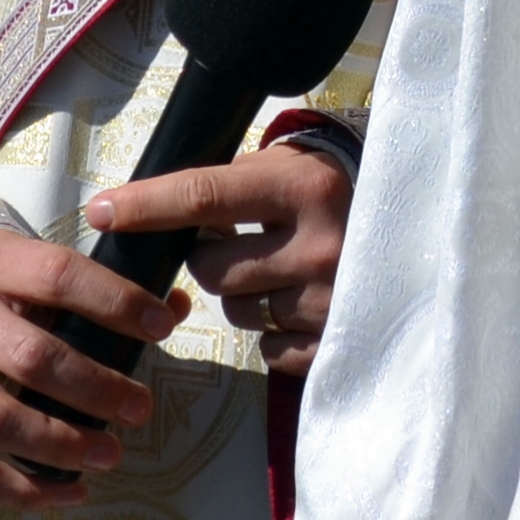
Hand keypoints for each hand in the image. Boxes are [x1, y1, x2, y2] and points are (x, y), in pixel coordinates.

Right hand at [0, 229, 183, 506]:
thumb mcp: (33, 267)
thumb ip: (101, 290)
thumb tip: (174, 307)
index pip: (59, 276)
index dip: (114, 302)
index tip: (161, 329)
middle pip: (30, 358)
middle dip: (96, 389)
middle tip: (140, 409)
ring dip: (61, 446)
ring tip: (110, 455)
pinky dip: (21, 492)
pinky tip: (70, 492)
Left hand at [91, 143, 349, 380]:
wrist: (417, 239)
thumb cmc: (332, 199)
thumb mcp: (292, 171)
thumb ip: (234, 186)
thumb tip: (151, 211)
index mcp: (305, 188)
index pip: (204, 195)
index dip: (146, 205)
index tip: (101, 210)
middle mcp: (320, 243)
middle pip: (211, 267)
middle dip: (209, 258)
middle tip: (240, 243)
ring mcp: (329, 299)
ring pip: (236, 311)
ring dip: (243, 295)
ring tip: (280, 274)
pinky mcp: (335, 343)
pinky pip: (268, 348)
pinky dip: (273, 331)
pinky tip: (300, 305)